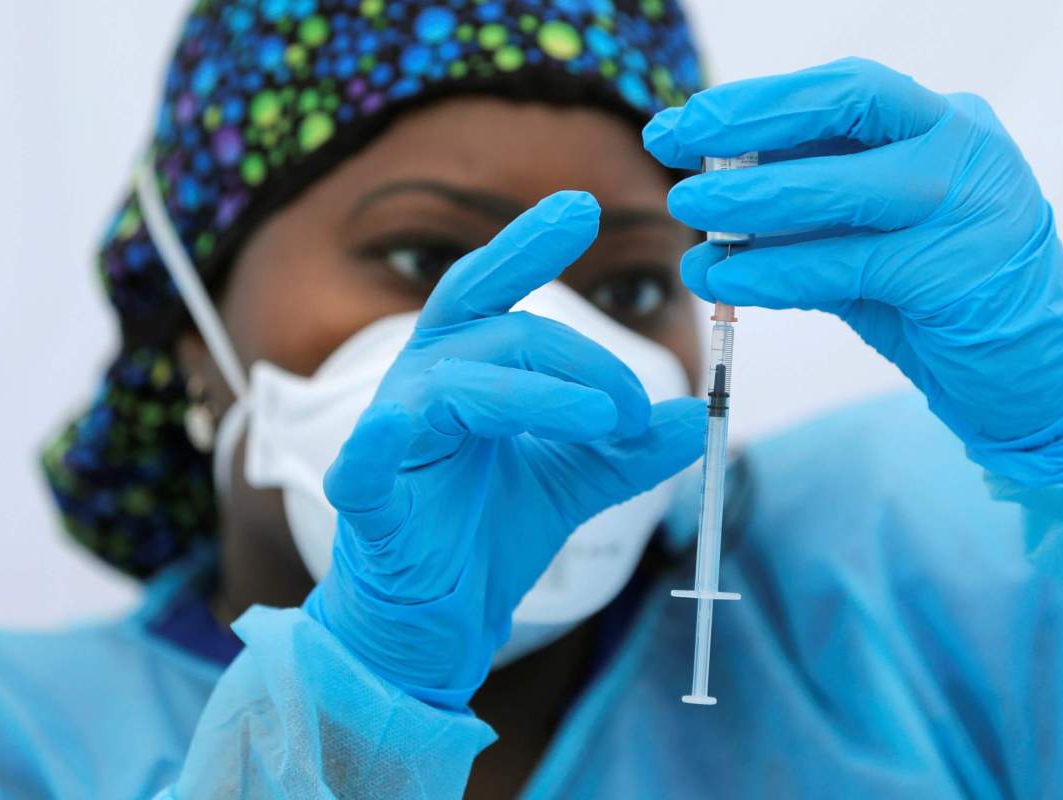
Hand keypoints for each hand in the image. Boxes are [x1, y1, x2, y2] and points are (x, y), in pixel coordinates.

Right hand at [304, 191, 704, 709]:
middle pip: (499, 335)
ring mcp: (391, 439)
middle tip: (637, 407)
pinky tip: (400, 432)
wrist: (435, 622)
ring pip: (461, 387)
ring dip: (542, 397)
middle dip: (581, 359)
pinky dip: (381, 446)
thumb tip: (695, 418)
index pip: (494, 293)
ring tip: (610, 423)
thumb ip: (626, 451)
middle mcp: (422, 387)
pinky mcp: (368, 497)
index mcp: (462, 371)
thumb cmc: (486, 536)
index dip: (530, 245)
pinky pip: (368, 460)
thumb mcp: (573, 483)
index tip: (582, 205)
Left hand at [643, 57, 1062, 485]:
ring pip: (836, 188)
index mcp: (944, 123)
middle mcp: (962, 146)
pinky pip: (840, 265)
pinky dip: (770, 273)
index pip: (842, 91)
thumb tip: (714, 191)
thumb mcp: (874, 237)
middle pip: (844, 105)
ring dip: (746, 202)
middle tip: (669, 147)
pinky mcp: (952, 272)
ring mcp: (965, 204)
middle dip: (746, 122)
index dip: (756, 102)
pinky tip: (722, 280)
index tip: (682, 123)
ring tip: (686, 216)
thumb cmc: (941, 297)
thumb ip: (813, 211)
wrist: (1038, 371)